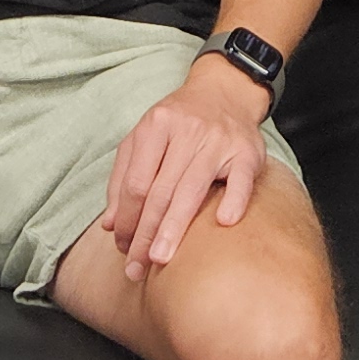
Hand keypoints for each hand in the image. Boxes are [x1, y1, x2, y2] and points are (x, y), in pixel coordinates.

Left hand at [99, 57, 272, 273]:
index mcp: (156, 125)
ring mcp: (218, 141)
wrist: (224, 92)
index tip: (122, 246)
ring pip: (192, 190)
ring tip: (160, 259)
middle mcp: (187, 131)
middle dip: (145, 234)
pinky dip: (234, 200)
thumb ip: (123, 178)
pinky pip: (241, 179)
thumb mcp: (144, 138)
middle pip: (160, 191)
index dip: (127, 218)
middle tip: (136, 267)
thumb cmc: (178, 122)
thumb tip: (111, 225)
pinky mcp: (247, 152)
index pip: (136, 182)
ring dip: (174, 228)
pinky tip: (223, 222)